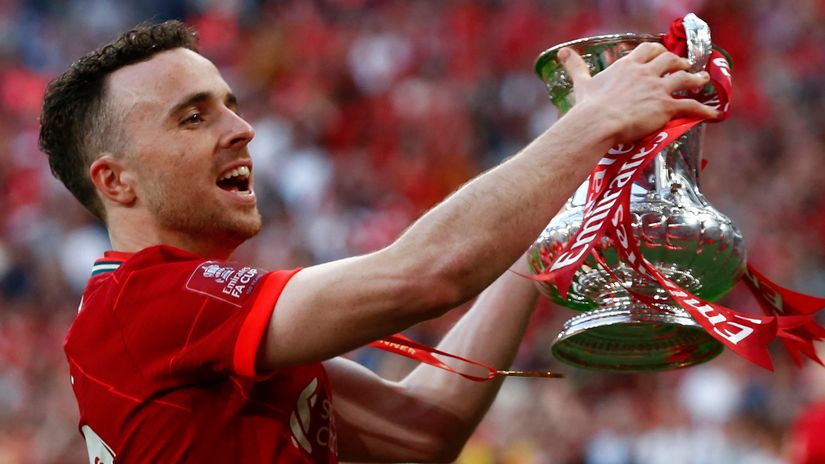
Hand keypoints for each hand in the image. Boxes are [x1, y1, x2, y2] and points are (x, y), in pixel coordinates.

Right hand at [559, 43, 719, 144]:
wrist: (597, 123)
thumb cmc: (588, 106)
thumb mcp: (582, 83)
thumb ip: (575, 67)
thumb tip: (562, 53)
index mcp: (627, 65)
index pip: (648, 51)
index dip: (657, 52)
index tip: (661, 55)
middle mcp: (645, 73)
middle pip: (669, 60)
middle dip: (679, 62)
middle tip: (685, 66)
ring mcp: (658, 89)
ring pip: (684, 78)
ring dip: (696, 79)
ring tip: (702, 80)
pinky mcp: (666, 106)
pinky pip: (691, 106)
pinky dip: (704, 110)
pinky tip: (714, 113)